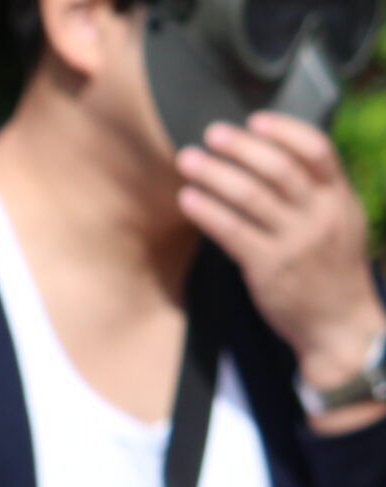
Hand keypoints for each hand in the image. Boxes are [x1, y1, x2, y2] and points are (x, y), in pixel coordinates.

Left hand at [177, 114, 385, 410]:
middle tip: (210, 134)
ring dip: (214, 174)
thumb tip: (278, 157)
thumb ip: (317, 191)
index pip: (317, 150)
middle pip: (278, 168)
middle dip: (240, 147)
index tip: (254, 120)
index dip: (285, 130)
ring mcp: (295, 242)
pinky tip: (187, 199)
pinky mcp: (268, 269)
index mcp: (339, 199)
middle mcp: (320, 215)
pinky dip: (207, 212)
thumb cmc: (331, 269)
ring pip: (250, 196)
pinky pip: (232, 232)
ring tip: (188, 161)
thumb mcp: (340, 222)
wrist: (339, 324)